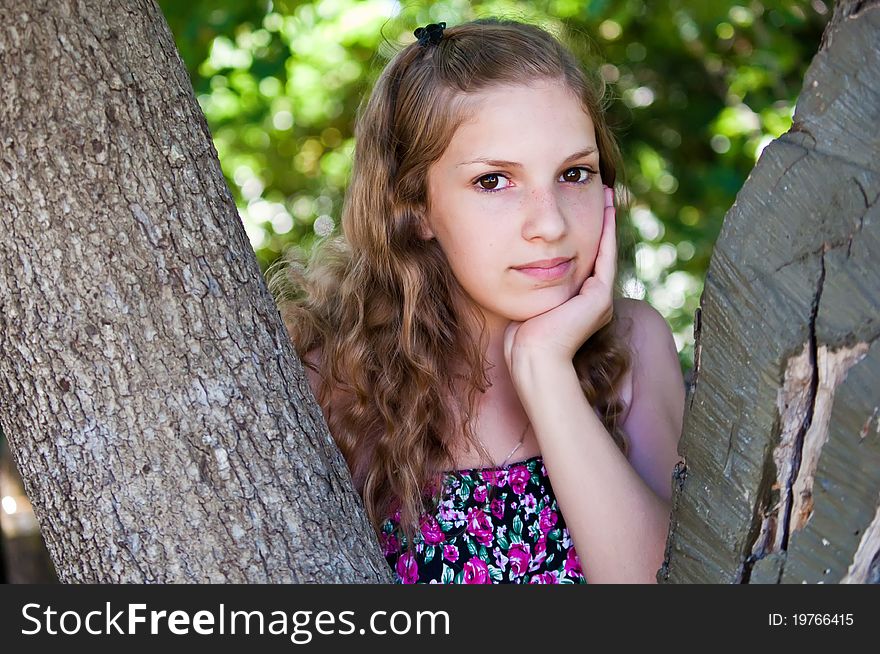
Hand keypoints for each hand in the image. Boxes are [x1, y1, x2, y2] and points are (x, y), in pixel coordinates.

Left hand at [503, 185, 616, 381]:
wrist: (532, 359)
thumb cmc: (520, 339)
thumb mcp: (525, 304)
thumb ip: (529, 287)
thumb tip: (513, 267)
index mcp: (578, 303)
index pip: (584, 260)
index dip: (584, 233)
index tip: (580, 207)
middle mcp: (593, 300)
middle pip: (598, 252)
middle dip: (600, 222)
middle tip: (602, 193)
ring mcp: (600, 300)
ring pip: (605, 251)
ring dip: (607, 222)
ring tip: (607, 194)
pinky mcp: (600, 298)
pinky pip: (606, 257)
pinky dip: (607, 233)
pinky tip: (606, 210)